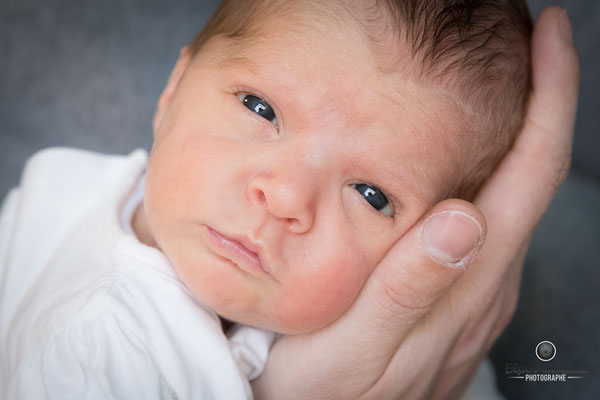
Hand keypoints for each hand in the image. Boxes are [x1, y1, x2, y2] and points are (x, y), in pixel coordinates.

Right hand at [252, 7, 578, 399]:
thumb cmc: (325, 392)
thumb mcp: (356, 348)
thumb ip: (410, 288)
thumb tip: (464, 218)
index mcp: (468, 283)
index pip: (529, 176)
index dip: (549, 100)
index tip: (548, 37)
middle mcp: (486, 283)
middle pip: (532, 178)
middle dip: (541, 101)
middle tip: (523, 43)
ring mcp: (476, 292)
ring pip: (512, 199)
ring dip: (518, 133)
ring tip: (500, 83)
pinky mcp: (458, 299)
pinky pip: (489, 225)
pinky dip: (491, 175)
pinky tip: (463, 160)